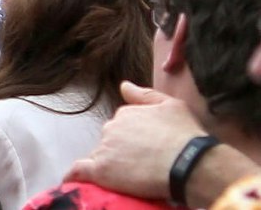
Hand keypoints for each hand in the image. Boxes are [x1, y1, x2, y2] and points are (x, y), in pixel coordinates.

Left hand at [64, 83, 214, 200]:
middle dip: (120, 150)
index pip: (120, 125)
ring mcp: (105, 148)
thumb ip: (144, 95)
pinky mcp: (102, 170)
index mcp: (126, 114)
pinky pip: (81, 171)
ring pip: (100, 156)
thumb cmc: (185, 135)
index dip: (132, 139)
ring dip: (109, 164)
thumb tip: (123, 85)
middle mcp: (111, 128)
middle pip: (109, 140)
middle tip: (140, 164)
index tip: (144, 148)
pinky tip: (78, 181)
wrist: (189, 163)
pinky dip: (77, 175)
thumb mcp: (171, 106)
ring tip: (128, 176)